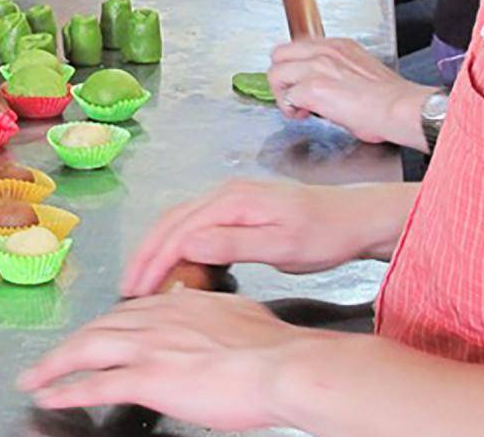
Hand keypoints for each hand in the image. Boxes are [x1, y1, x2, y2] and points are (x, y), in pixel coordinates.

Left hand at [18, 290, 320, 430]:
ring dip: (54, 365)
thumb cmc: (272, 350)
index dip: (105, 325)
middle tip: (49, 359)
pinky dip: (67, 390)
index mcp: (179, 304)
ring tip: (33, 378)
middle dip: (70, 344)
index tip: (91, 335)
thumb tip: (210, 312)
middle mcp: (156, 318)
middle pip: (99, 327)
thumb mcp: (240, 314)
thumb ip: (215, 313)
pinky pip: (95, 384)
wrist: (279, 366)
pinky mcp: (146, 377)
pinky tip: (50, 396)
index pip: (129, 311)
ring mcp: (148, 347)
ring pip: (86, 349)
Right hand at [119, 179, 401, 294]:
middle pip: (170, 222)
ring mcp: (229, 201)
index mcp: (232, 201)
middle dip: (145, 255)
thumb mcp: (282, 244)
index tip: (136, 289)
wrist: (355, 219)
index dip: (154, 261)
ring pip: (178, 223)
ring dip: (157, 251)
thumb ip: (234, 244)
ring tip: (143, 281)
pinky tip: (174, 268)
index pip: (178, 232)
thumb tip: (189, 245)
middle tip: (128, 288)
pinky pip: (194, 227)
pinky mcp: (236, 211)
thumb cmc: (324, 234)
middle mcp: (224, 194)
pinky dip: (175, 247)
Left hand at [269, 38, 434, 145]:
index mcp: (338, 46)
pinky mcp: (312, 88)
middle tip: (292, 94)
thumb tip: (330, 88)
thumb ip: (339, 71)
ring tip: (297, 108)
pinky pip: (287, 96)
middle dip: (281, 76)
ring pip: (276, 73)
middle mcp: (324, 52)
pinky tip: (303, 115)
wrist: (399, 109)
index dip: (295, 66)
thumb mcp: (361, 70)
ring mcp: (316, 68)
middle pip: (279, 54)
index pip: (299, 47)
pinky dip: (290, 109)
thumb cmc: (390, 99)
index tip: (300, 81)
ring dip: (282, 93)